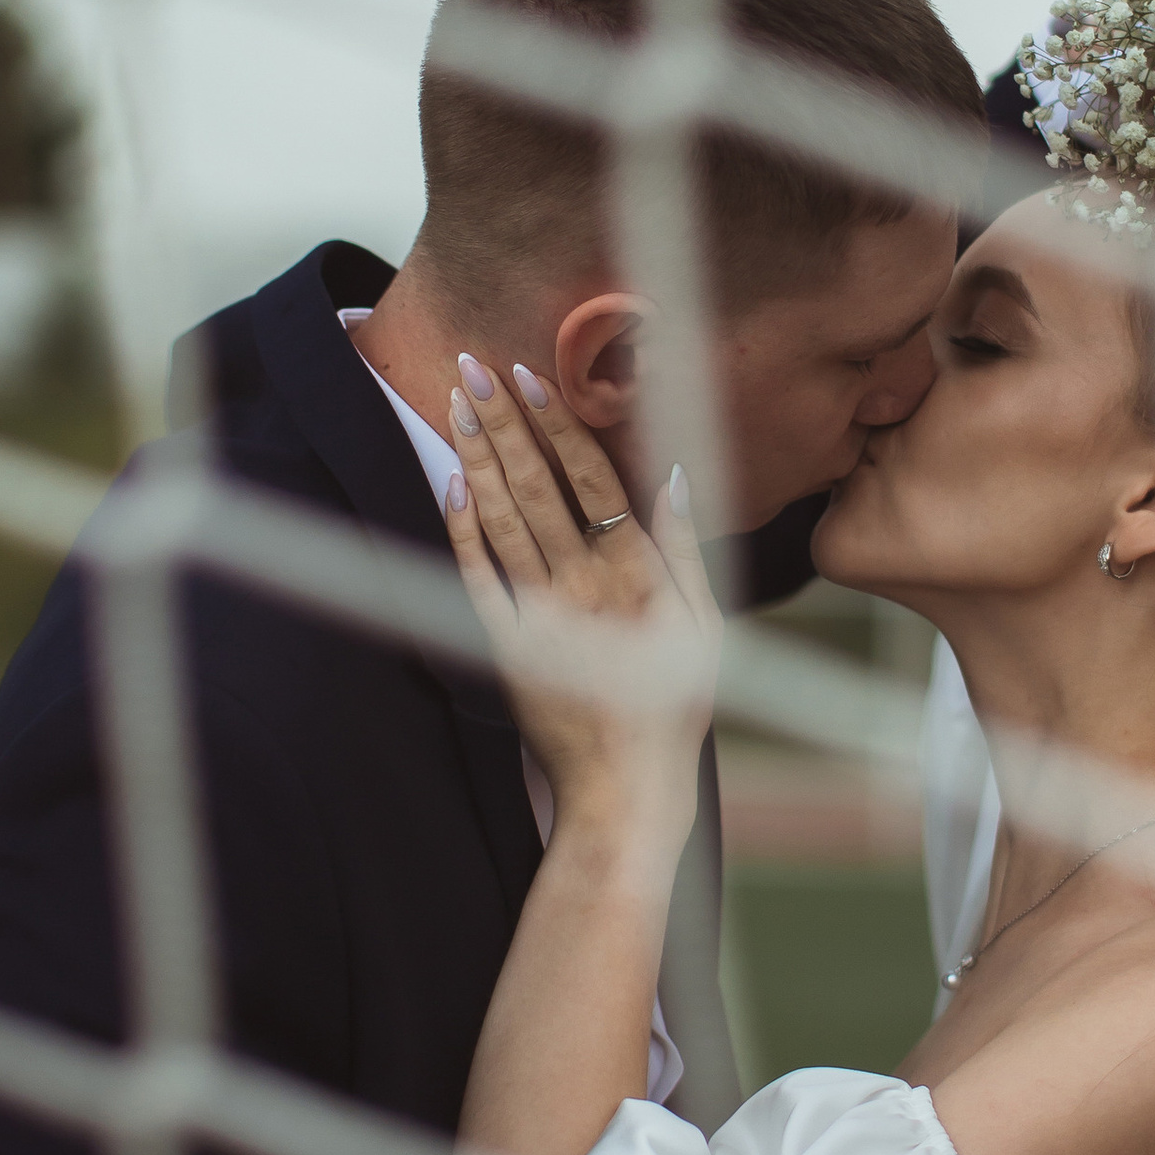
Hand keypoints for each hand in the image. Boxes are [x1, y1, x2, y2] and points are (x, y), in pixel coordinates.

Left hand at [442, 358, 719, 837]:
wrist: (625, 788)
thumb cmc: (676, 707)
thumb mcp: (705, 625)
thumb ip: (685, 547)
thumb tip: (674, 475)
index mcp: (636, 573)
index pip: (590, 478)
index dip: (557, 424)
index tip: (530, 376)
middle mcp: (584, 586)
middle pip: (535, 486)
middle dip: (502, 422)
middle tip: (471, 367)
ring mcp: (540, 616)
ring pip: (500, 520)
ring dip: (476, 458)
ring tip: (455, 406)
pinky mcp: (507, 647)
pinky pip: (477, 578)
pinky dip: (461, 530)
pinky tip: (450, 486)